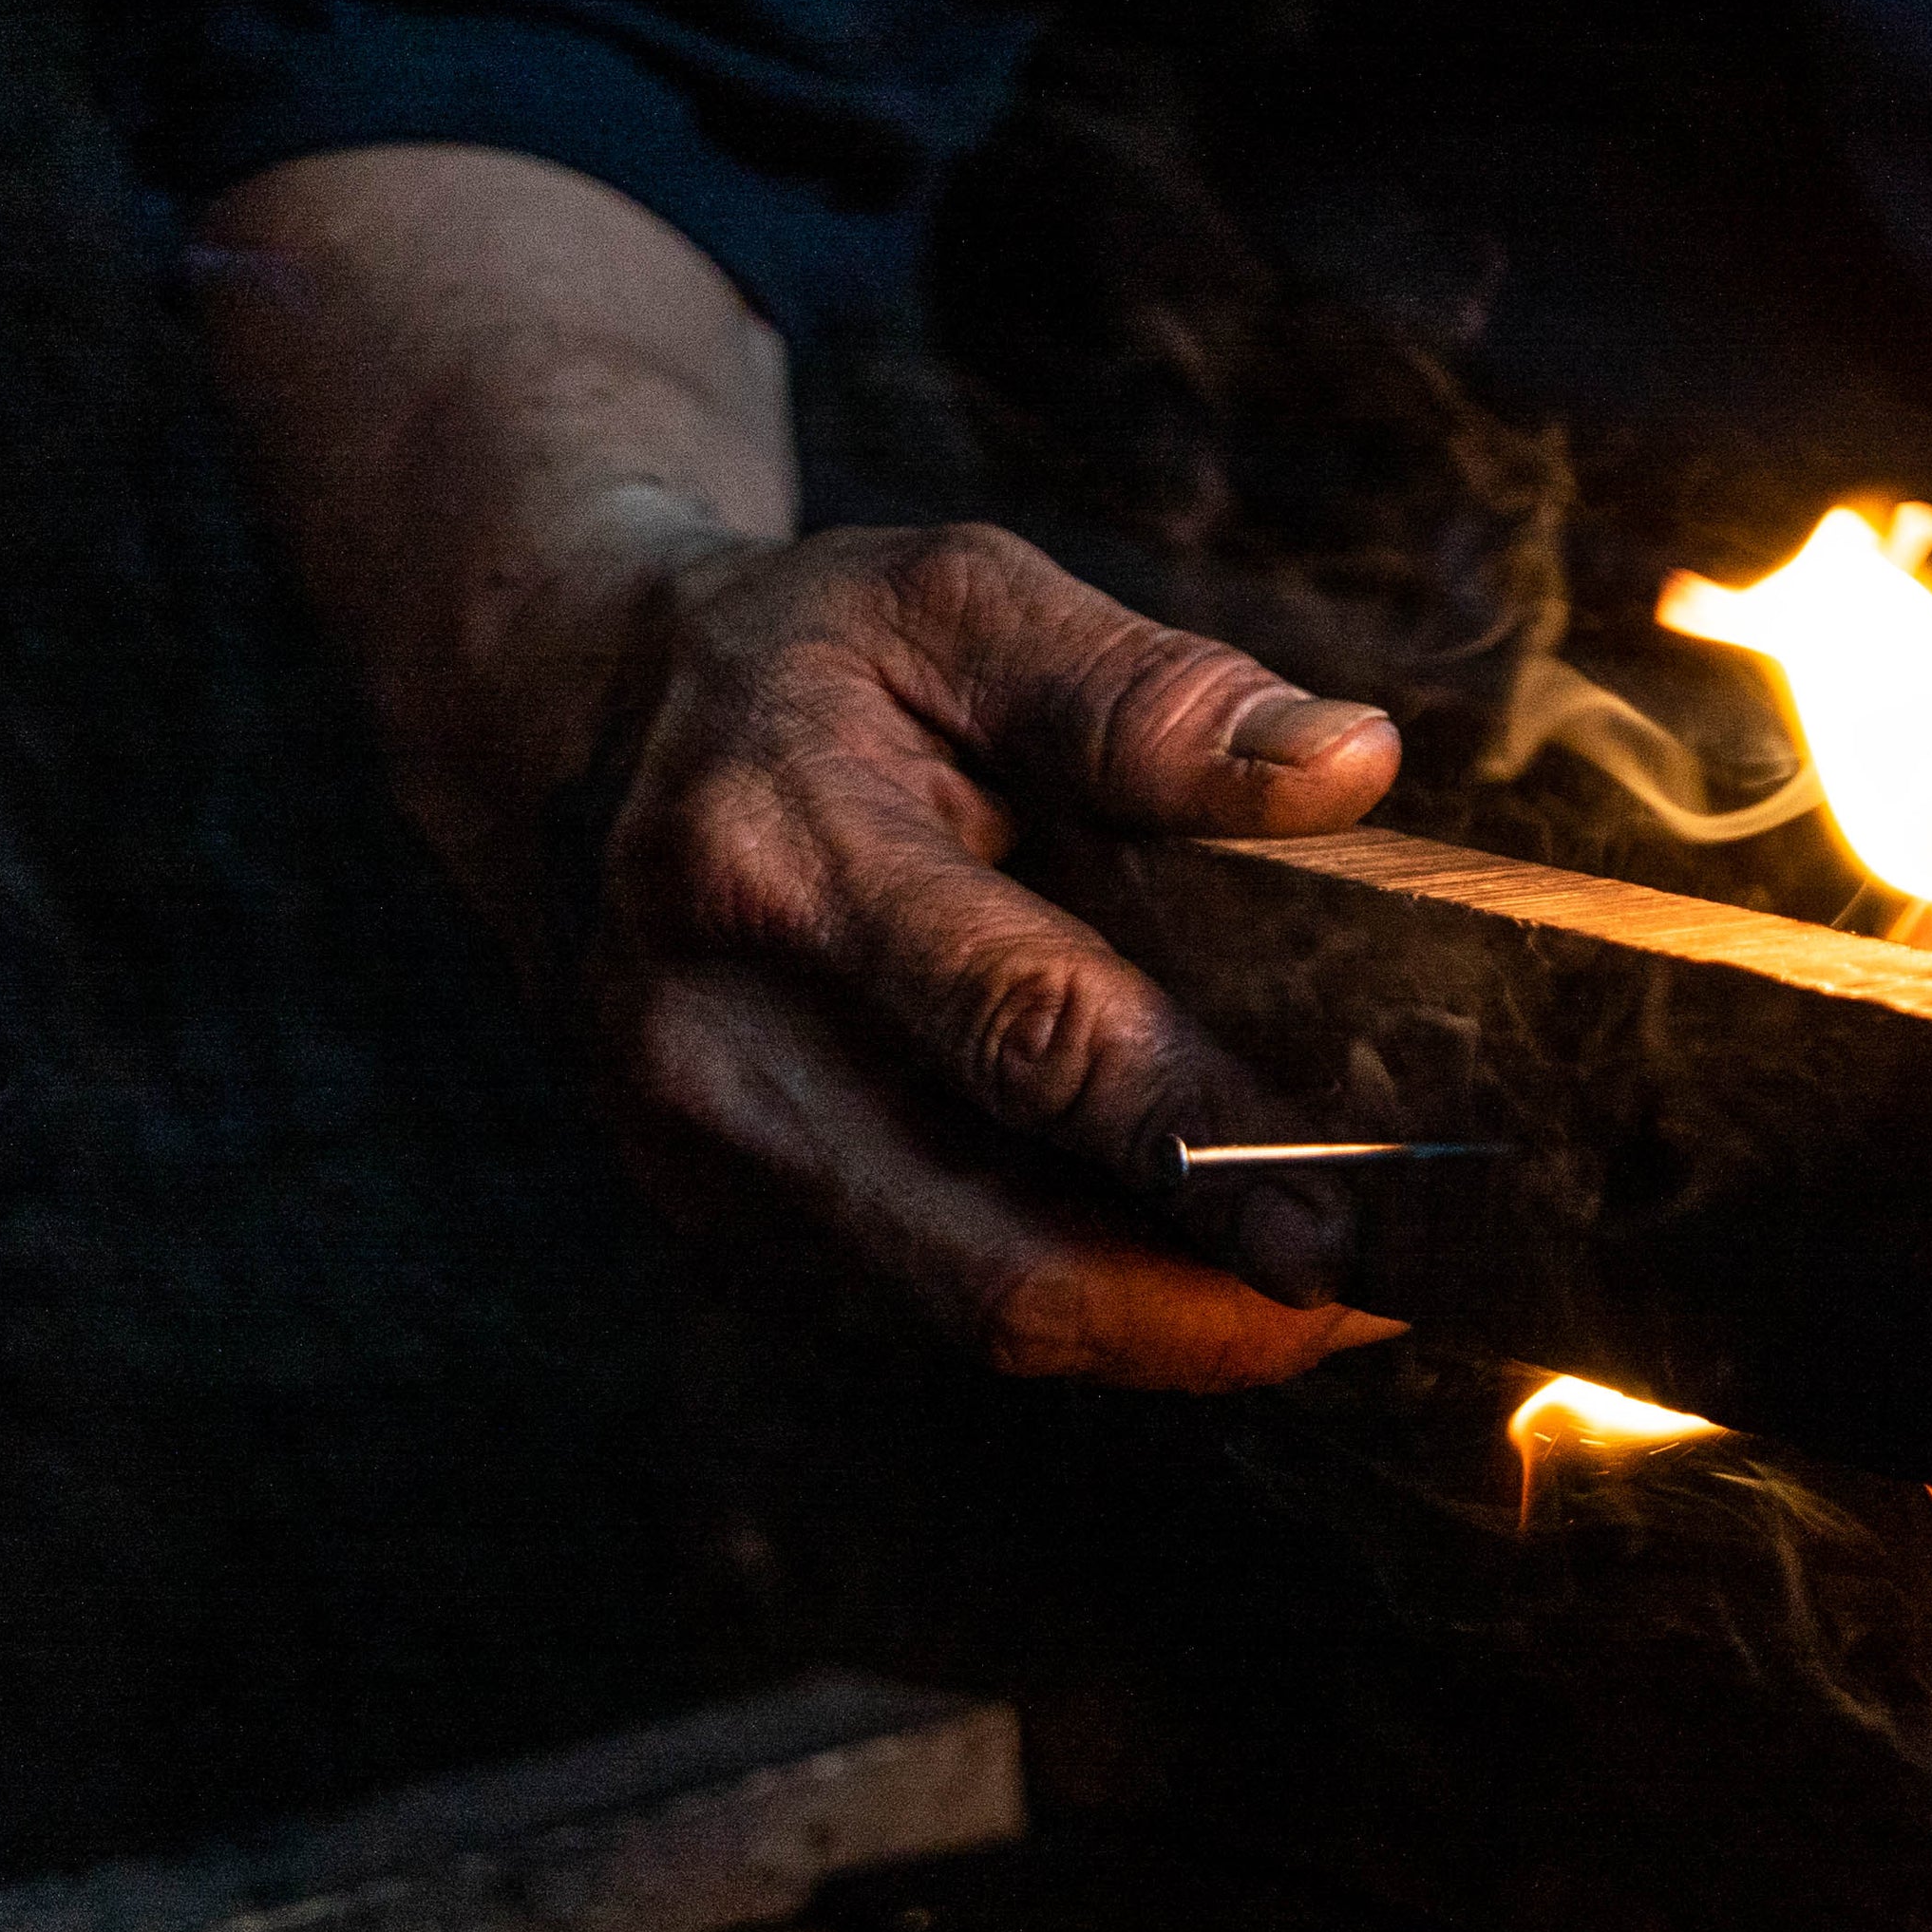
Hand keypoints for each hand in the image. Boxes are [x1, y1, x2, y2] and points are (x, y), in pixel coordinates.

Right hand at [575, 518, 1408, 1391]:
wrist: (555, 733)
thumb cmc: (797, 666)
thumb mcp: (952, 602)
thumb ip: (1144, 692)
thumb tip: (1347, 764)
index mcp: (778, 859)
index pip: (1023, 1034)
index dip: (1200, 1145)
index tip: (1350, 1225)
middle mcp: (719, 1046)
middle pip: (994, 1260)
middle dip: (1202, 1313)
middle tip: (1375, 1294)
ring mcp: (711, 1163)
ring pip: (979, 1317)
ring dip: (1168, 1329)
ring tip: (1330, 1294)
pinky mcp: (730, 1228)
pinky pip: (942, 1304)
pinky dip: (1092, 1300)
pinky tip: (1202, 1260)